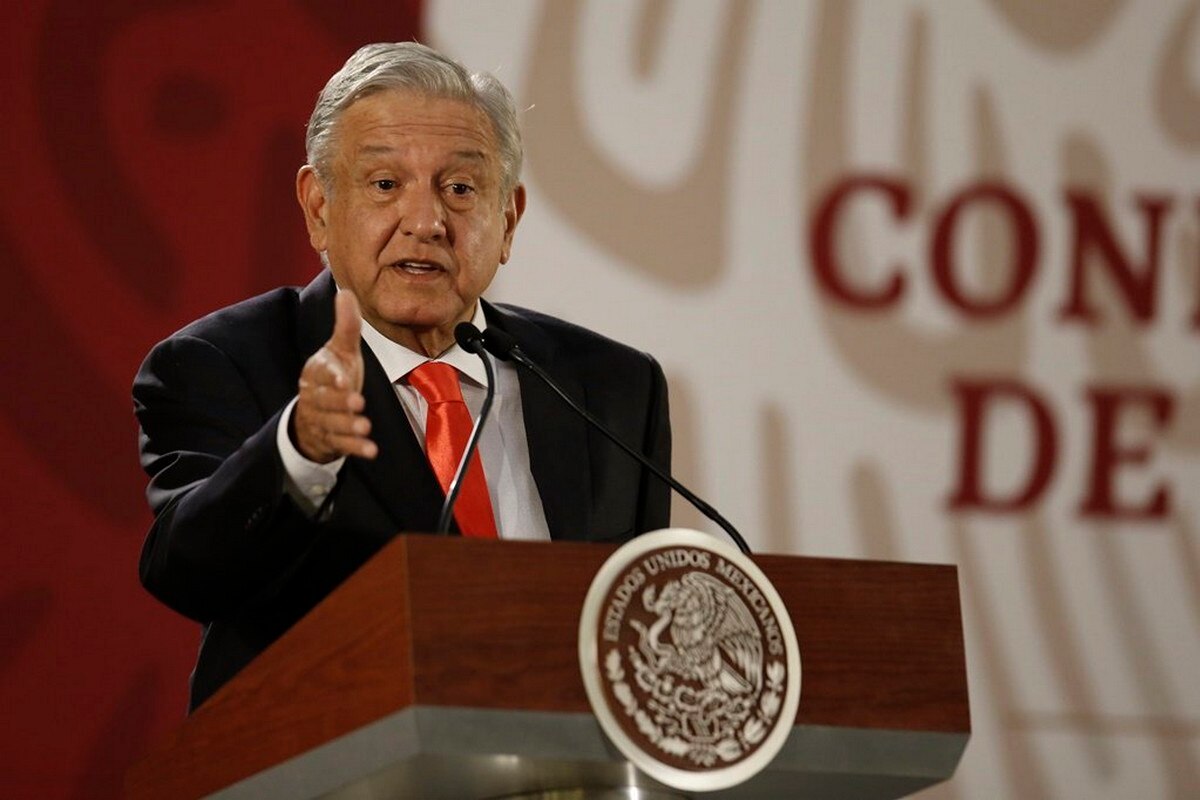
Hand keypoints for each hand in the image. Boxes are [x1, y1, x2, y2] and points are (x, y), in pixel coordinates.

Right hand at [293, 290, 377, 461]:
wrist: (314, 412)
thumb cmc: (333, 376)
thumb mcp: (341, 351)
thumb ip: (346, 326)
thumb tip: (346, 291)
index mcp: (316, 372)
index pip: (321, 373)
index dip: (331, 377)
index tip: (344, 379)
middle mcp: (315, 397)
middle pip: (325, 401)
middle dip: (340, 403)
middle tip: (358, 404)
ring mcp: (321, 420)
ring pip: (332, 424)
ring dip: (347, 427)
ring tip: (364, 427)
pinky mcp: (330, 440)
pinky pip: (341, 446)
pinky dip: (354, 448)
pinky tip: (371, 451)